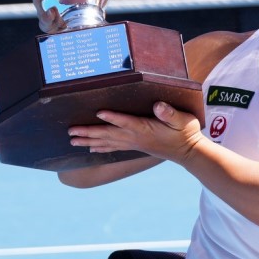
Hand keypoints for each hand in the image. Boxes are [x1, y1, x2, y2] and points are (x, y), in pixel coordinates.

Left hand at [68, 102, 202, 163]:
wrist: (188, 152)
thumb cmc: (185, 132)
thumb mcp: (182, 120)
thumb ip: (170, 113)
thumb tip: (159, 106)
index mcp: (145, 128)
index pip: (126, 122)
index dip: (113, 117)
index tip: (99, 112)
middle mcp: (135, 137)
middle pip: (108, 134)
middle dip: (89, 132)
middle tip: (71, 132)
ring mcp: (133, 143)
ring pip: (107, 142)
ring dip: (89, 141)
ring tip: (73, 141)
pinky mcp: (135, 146)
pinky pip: (113, 147)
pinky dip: (100, 147)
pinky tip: (90, 148)